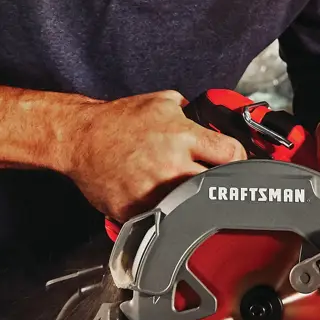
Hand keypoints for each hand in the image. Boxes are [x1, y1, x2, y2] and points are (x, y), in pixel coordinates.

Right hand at [57, 90, 246, 220]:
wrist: (80, 138)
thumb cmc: (118, 121)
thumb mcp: (161, 102)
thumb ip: (190, 112)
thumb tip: (211, 122)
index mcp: (183, 136)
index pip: (231, 154)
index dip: (239, 160)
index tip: (236, 164)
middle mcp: (171, 165)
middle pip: (217, 185)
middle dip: (219, 183)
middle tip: (213, 181)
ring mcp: (154, 191)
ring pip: (192, 206)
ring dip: (193, 201)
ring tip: (185, 192)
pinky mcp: (136, 210)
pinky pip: (161, 217)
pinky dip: (164, 213)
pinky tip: (159, 201)